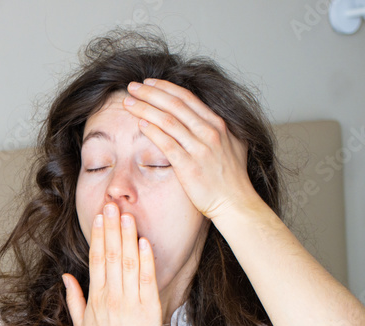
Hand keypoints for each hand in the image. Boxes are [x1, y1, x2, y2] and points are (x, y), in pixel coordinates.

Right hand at [62, 202, 161, 325]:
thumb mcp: (80, 325)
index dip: (99, 236)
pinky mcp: (148, 309)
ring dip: (128, 237)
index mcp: (95, 298)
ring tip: (127, 215)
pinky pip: (147, 280)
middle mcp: (111, 297)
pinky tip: (144, 242)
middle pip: (111, 255)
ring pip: (129, 263)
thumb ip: (74, 298)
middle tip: (112, 205)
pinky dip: (146, 260)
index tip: (100, 217)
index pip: (97, 259)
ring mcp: (130, 302)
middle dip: (112, 228)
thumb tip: (66, 277)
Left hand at [121, 78, 258, 221]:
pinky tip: (140, 125)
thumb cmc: (232, 178)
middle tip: (131, 87)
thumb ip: (219, 130)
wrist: (236, 203)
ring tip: (127, 104)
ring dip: (145, 109)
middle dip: (149, 93)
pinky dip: (153, 132)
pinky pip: (167, 144)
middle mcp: (210, 132)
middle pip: (174, 105)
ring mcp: (200, 148)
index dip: (165, 88)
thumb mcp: (233, 145)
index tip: (148, 83)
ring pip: (167, 121)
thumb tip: (207, 118)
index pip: (187, 98)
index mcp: (218, 124)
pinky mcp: (189, 166)